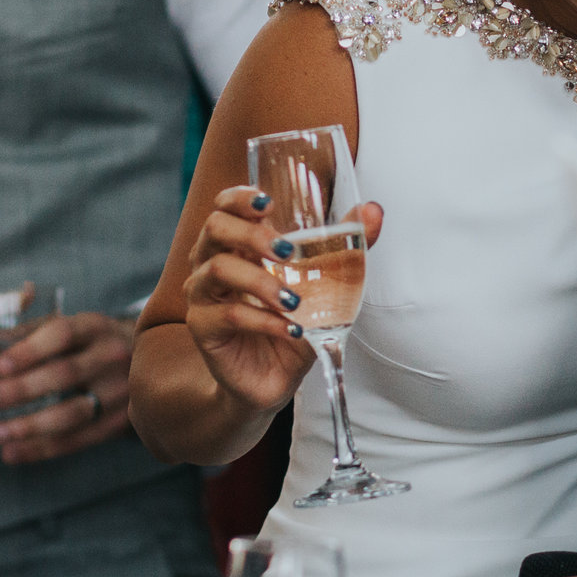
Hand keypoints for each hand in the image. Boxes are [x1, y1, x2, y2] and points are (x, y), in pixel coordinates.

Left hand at [0, 310, 136, 464]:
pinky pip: (78, 440)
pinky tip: (12, 453)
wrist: (150, 362)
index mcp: (95, 327)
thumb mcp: (67, 327)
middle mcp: (112, 357)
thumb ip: (24, 336)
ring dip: (28, 427)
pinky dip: (42, 449)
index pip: (62, 334)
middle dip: (21, 390)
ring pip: (72, 413)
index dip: (30, 350)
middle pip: (65, 375)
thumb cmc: (89, 343)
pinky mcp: (121, 422)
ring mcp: (121, 392)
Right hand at [183, 186, 385, 414]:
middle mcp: (212, 261)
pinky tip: (292, 329)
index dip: (240, 198)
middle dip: (253, 234)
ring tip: (294, 300)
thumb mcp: (325, 284)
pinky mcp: (204, 327)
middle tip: (287, 251)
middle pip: (216, 228)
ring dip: (262, 282)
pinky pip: (230, 314)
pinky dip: (265, 320)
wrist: (273, 378)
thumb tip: (373, 211)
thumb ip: (345, 246)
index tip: (268, 203)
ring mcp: (203, 294)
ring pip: (219, 270)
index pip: (225, 206)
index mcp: (237, 243)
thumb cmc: (293, 322)